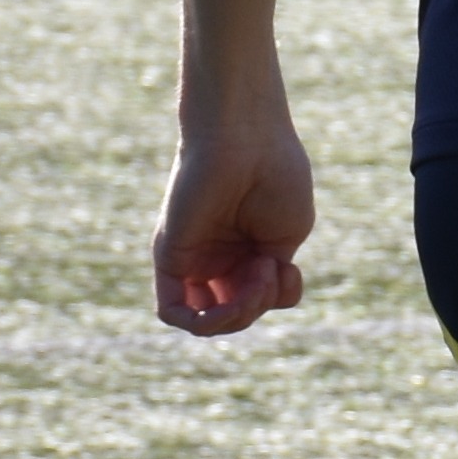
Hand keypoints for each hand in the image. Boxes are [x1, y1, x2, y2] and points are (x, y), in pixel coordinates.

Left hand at [155, 108, 316, 334]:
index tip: (288, 266)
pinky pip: (173, 311)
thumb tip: (247, 307)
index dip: (278, 297)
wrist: (247, 137)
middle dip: (259, 305)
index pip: (258, 300)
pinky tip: (226, 304)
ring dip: (237, 315)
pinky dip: (202, 321)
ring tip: (256, 274)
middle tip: (270, 267)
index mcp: (247, 250)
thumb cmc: (274, 175)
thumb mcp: (283, 241)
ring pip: (206, 319)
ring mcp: (193, 258)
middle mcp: (217, 257)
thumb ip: (267, 282)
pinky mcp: (169, 256)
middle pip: (234, 314)